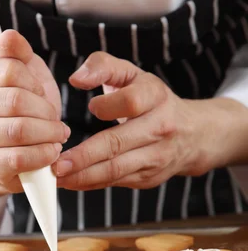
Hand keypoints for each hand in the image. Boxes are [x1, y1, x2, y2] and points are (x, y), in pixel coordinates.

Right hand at [0, 30, 67, 197]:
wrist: (4, 149)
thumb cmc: (18, 106)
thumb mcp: (24, 73)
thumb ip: (19, 53)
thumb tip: (8, 36)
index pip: (10, 70)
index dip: (36, 84)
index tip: (43, 95)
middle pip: (15, 101)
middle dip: (46, 112)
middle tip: (56, 119)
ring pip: (17, 130)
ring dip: (48, 134)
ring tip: (57, 135)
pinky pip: (17, 158)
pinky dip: (42, 155)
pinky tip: (52, 152)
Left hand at [54, 52, 247, 190]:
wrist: (194, 134)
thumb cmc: (151, 99)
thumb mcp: (132, 74)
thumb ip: (102, 66)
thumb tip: (76, 78)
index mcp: (155, 97)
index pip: (131, 102)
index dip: (108, 105)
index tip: (91, 107)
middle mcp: (159, 128)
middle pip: (118, 143)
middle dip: (84, 157)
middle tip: (56, 164)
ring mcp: (156, 157)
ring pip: (116, 169)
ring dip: (83, 176)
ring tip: (58, 176)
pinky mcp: (149, 177)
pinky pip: (116, 181)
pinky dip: (91, 183)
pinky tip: (71, 182)